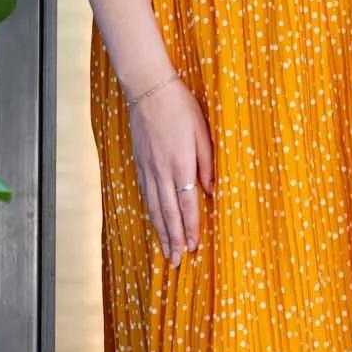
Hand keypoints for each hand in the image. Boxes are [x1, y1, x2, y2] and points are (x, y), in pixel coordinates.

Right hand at [127, 76, 213, 263]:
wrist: (149, 90)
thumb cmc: (181, 108)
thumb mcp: (203, 132)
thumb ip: (207, 163)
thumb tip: (212, 191)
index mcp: (181, 164)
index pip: (187, 204)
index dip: (190, 227)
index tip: (194, 246)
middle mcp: (161, 171)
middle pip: (168, 213)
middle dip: (174, 239)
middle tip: (178, 261)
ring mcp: (147, 168)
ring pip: (154, 207)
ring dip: (161, 232)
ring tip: (166, 251)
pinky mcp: (139, 163)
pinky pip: (145, 194)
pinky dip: (150, 213)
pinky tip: (154, 222)